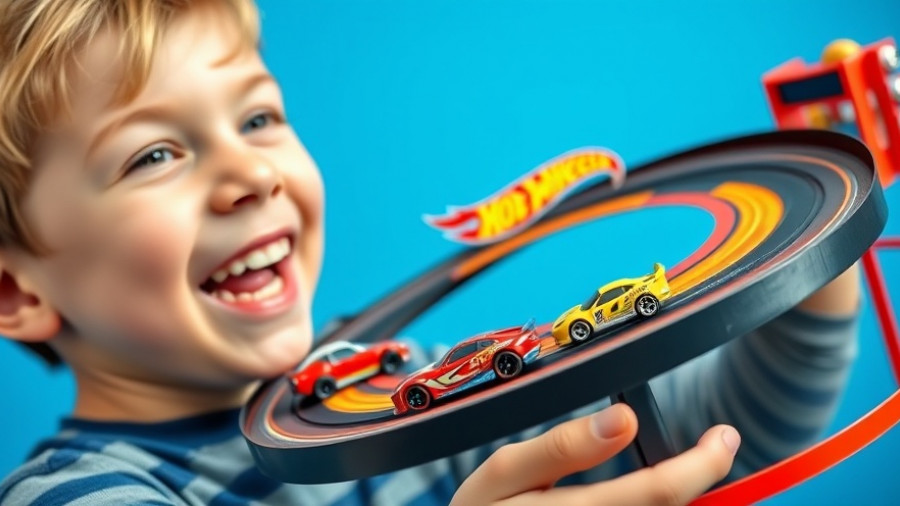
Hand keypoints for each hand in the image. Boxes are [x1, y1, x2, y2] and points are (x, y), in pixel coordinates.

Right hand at [452, 403, 739, 505]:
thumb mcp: (504, 471)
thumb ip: (563, 446)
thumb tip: (626, 418)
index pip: (656, 493)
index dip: (701, 465)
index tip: (723, 437)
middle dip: (701, 481)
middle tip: (716, 449)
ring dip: (679, 500)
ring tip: (678, 475)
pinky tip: (647, 497)